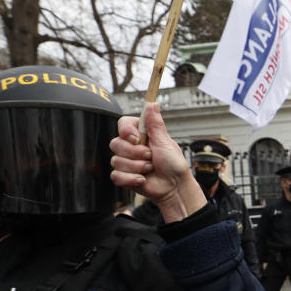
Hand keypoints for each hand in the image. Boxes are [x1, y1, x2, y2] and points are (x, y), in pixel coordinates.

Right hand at [109, 102, 205, 221]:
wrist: (174, 186)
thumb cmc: (173, 164)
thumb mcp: (165, 142)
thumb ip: (155, 124)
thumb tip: (152, 103)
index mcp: (140, 135)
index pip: (122, 124)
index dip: (126, 131)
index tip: (136, 138)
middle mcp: (131, 146)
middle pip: (116, 143)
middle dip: (135, 153)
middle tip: (151, 157)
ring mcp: (126, 161)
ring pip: (116, 161)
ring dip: (137, 167)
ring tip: (150, 169)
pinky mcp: (123, 176)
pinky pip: (116, 176)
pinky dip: (131, 179)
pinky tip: (143, 179)